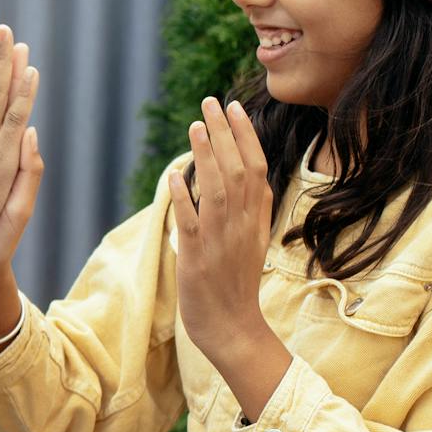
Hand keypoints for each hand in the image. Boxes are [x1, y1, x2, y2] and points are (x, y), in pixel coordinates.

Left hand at [166, 97, 291, 417]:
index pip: (256, 168)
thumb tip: (245, 178)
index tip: (235, 108)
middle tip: (211, 101)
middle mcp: (243, 225)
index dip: (246, 137)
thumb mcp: (250, 242)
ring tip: (195, 125)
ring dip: (206, 156)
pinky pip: (192, 223)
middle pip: (237, 170)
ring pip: (217, 190)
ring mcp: (221, 241)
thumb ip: (248, 210)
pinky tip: (174, 175)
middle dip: (225, 133)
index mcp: (257, 220)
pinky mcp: (198, 259)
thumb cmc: (235, 286)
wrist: (233, 330)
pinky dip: (184, 198)